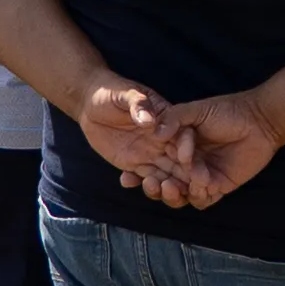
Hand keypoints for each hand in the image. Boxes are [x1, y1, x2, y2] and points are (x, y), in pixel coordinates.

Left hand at [67, 79, 195, 196]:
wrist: (91, 103)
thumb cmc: (112, 92)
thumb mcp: (125, 93)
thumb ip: (138, 105)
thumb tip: (149, 120)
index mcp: (167, 119)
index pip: (182, 134)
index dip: (187, 146)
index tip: (187, 159)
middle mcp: (163, 139)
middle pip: (179, 158)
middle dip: (187, 172)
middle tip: (193, 187)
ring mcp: (150, 152)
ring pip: (165, 172)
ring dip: (170, 184)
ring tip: (168, 193)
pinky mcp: (135, 163)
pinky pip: (143, 177)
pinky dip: (146, 186)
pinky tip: (143, 189)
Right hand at [151, 92, 284, 208]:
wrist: (260, 121)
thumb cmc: (227, 111)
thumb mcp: (197, 110)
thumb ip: (174, 118)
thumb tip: (154, 132)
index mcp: (176, 148)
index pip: (153, 163)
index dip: (140, 171)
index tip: (128, 175)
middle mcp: (186, 165)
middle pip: (163, 183)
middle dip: (154, 187)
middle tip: (151, 182)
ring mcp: (202, 177)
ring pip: (180, 196)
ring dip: (173, 194)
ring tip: (171, 186)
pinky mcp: (219, 186)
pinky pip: (203, 200)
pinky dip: (198, 196)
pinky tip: (199, 184)